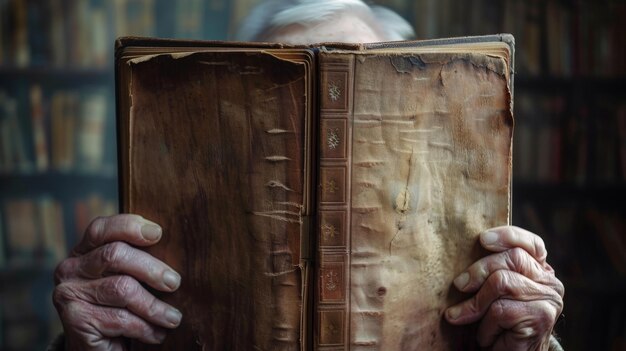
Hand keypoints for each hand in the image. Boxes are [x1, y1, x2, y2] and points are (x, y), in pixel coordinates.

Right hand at [53, 214, 181, 349]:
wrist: (98, 350)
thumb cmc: (120, 308)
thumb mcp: (128, 278)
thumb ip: (137, 260)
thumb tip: (174, 249)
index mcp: (83, 252)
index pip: (101, 228)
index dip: (129, 226)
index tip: (158, 233)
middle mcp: (70, 269)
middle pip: (115, 255)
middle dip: (152, 269)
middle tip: (174, 283)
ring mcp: (68, 294)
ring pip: (122, 289)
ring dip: (154, 306)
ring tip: (173, 318)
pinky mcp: (75, 320)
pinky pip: (120, 318)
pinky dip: (145, 327)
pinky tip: (156, 334)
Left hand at [445, 226, 563, 350]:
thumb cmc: (495, 324)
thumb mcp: (490, 292)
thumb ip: (490, 271)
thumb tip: (460, 250)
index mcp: (540, 270)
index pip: (531, 244)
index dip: (508, 236)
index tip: (482, 239)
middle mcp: (550, 283)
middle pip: (512, 259)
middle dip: (478, 270)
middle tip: (458, 285)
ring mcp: (548, 300)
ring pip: (501, 282)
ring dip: (476, 304)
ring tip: (463, 318)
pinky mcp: (540, 318)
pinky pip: (500, 310)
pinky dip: (485, 325)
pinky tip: (487, 337)